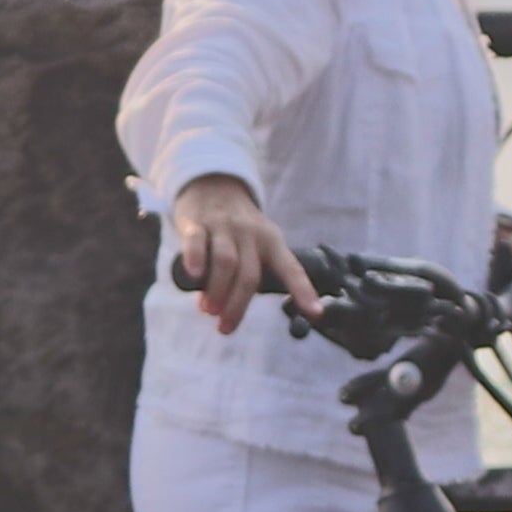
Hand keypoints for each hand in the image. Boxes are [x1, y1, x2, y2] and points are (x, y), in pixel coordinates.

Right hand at [170, 173, 315, 335]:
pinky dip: (196, 260)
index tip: (316, 313)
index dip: (304, 291)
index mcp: (272, 242)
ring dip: (218, 290)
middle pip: (250, 275)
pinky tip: (194, 276)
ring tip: (209, 310)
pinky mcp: (197, 223)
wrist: (212, 184)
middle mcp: (251, 234)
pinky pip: (197, 242)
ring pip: (226, 262)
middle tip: (225, 327)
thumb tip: (228, 313)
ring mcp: (224, 227)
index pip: (291, 269)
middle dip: (238, 305)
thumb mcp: (257, 242)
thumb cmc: (237, 227)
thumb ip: (250, 274)